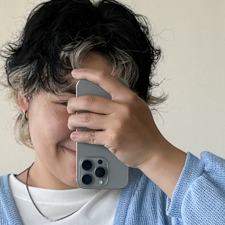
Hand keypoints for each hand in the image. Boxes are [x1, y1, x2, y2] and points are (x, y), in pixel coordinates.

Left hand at [67, 68, 186, 197]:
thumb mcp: (138, 108)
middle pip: (88, 101)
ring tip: (71, 122)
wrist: (154, 152)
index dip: (87, 74)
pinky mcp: (113, 139)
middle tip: (70, 107)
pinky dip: (79, 136)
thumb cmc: (145, 132)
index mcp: (128, 97)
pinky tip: (75, 135)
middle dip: (74, 103)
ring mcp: (117, 124)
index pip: (104, 78)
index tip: (75, 73)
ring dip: (73, 120)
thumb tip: (103, 95)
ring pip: (86, 118)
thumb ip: (122, 100)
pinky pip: (90, 136)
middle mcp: (122, 108)